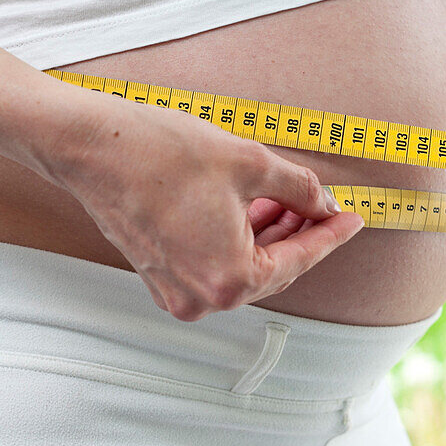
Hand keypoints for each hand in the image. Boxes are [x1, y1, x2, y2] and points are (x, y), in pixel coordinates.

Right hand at [39, 92, 364, 320]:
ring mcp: (176, 292)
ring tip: (287, 196)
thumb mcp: (250, 162)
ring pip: (243, 266)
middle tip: (325, 202)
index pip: (300, 258)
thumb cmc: (162, 152)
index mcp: (230, 279)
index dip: (332, 234)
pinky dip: (238, 239)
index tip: (356, 218)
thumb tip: (324, 202)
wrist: (90, 147)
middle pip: (273, 268)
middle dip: (300, 233)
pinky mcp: (158, 276)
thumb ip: (299, 188)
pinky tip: (253, 206)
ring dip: (269, 234)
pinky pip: (215, 263)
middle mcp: (203, 298)